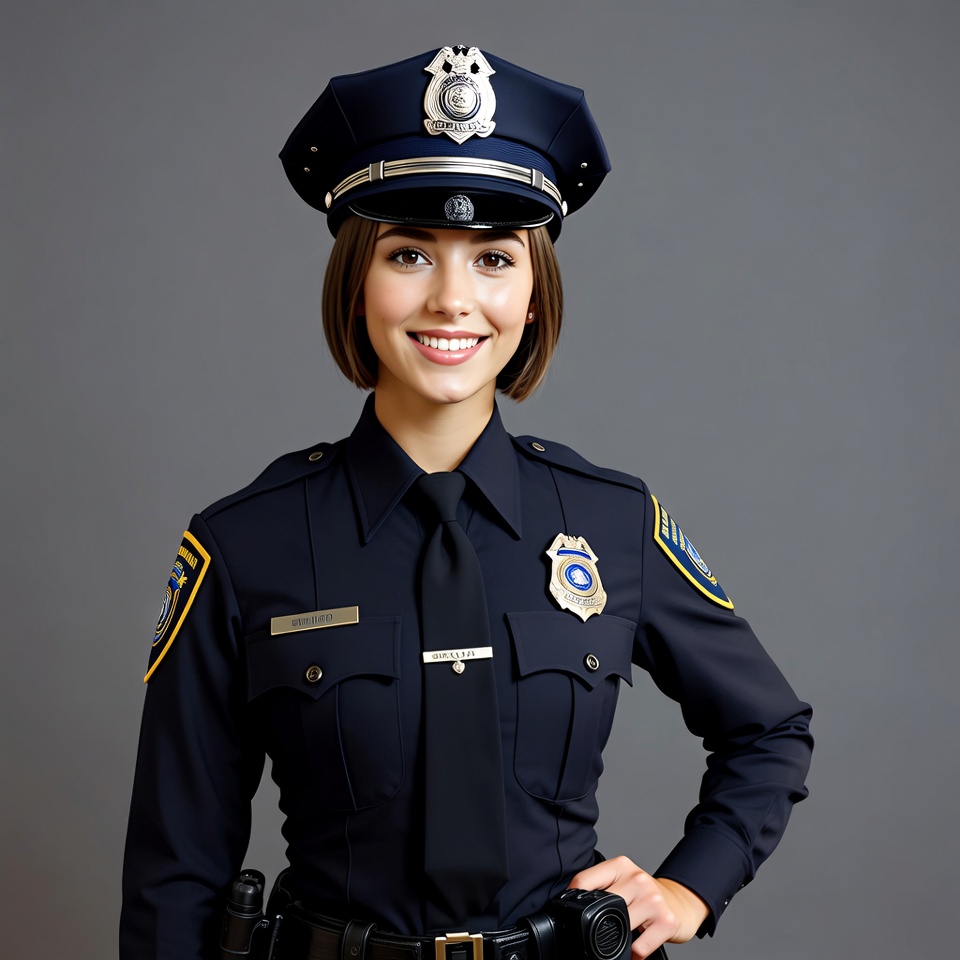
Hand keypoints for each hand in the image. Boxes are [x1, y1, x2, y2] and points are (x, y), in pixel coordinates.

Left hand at [567, 856, 709, 958]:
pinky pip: (638, 948)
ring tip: (621, 936)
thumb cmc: (646, 895)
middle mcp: (637, 878)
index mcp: (621, 865)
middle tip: (599, 930)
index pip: (584, 881)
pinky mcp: (666, 921)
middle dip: (597, 924)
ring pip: (620, 928)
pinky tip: (634, 948)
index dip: (573, 900)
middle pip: (601, 908)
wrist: (681, 902)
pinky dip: (632, 954)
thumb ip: (602, 887)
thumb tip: (571, 902)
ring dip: (617, 940)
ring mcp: (653, 899)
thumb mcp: (623, 881)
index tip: (572, 912)